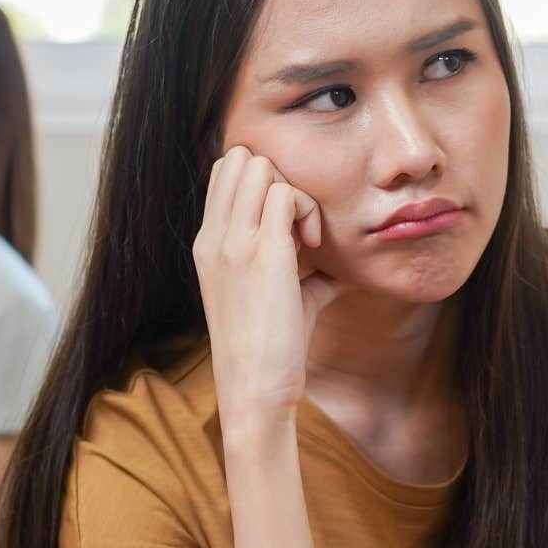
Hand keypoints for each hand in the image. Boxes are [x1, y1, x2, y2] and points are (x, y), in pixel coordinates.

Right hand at [193, 146, 343, 424]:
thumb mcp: (275, 302)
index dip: (265, 184)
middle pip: (241, 158)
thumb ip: (300, 277)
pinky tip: (312, 247)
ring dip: (294, 192)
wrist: (253, 389)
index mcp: (208, 244)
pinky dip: (308, 210)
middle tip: (298, 224)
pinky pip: (286, 194)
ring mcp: (234, 242)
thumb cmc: (267, 352)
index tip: (287, 225)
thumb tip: (339, 271)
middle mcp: (214, 237)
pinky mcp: (263, 254)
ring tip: (306, 237)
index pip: (226, 172)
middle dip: (279, 179)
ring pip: (261, 166)